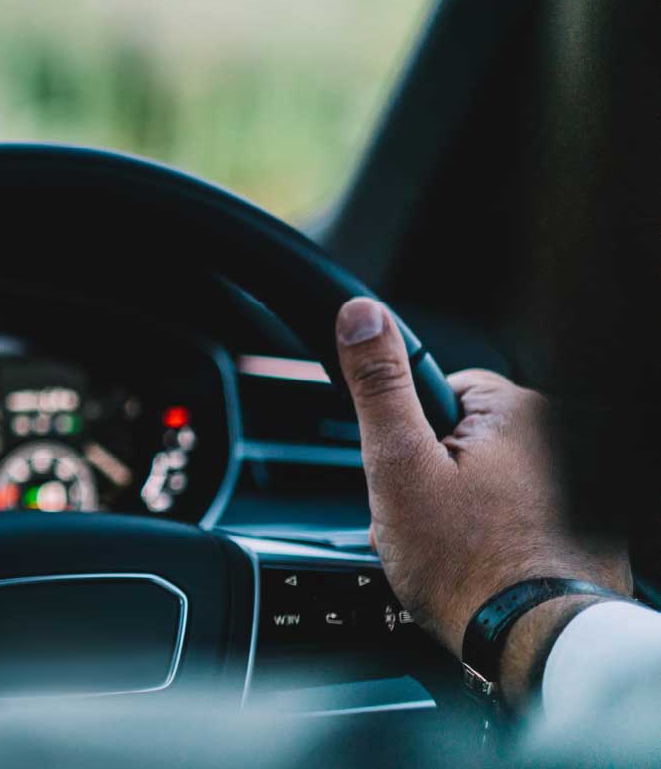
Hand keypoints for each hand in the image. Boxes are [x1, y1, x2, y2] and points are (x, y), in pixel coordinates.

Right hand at [334, 298, 629, 701]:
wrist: (533, 642)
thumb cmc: (468, 568)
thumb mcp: (398, 468)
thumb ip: (379, 387)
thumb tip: (361, 316)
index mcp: (518, 410)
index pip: (442, 394)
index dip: (412, 442)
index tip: (410, 481)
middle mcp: (567, 436)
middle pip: (473, 440)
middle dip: (443, 478)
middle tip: (428, 525)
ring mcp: (588, 482)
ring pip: (501, 480)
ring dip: (476, 509)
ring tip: (460, 553)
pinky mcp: (597, 523)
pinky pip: (532, 513)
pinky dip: (510, 534)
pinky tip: (492, 565)